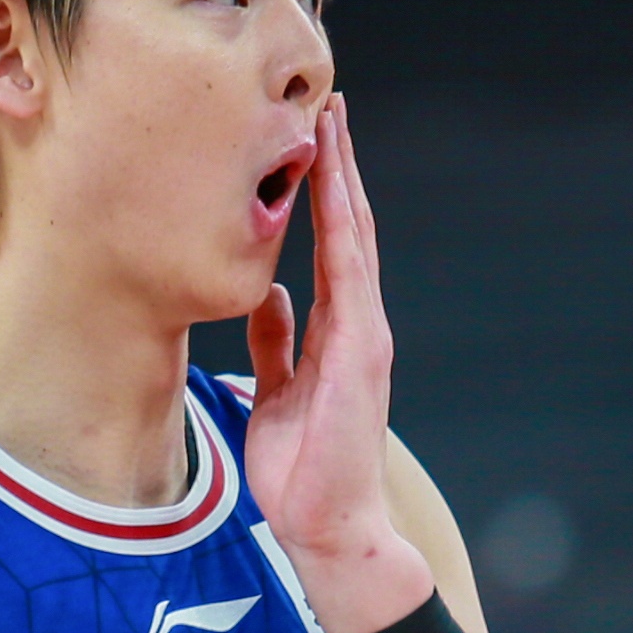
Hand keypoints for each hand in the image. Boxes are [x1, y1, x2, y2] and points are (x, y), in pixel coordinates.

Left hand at [244, 94, 433, 632]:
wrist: (329, 526)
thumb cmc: (302, 469)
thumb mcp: (276, 391)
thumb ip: (278, 344)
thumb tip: (269, 297)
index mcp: (336, 331)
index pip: (331, 246)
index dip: (321, 191)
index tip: (308, 140)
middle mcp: (356, 324)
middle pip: (349, 228)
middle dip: (337, 167)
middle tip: (326, 106)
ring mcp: (363, 337)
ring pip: (355, 241)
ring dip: (343, 182)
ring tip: (331, 127)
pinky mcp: (360, 356)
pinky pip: (348, 280)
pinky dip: (343, 233)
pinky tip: (332, 192)